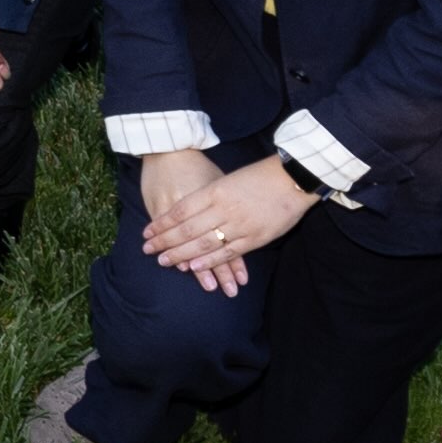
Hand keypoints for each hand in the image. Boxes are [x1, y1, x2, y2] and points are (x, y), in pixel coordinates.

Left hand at [137, 149, 315, 290]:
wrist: (294, 177)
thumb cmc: (260, 175)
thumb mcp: (229, 179)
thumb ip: (210, 194)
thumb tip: (187, 211)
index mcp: (215, 190)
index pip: (180, 211)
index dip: (162, 224)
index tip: (147, 232)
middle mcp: (224, 208)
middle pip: (187, 229)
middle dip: (165, 242)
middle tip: (149, 251)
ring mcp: (239, 224)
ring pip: (203, 243)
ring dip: (181, 255)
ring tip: (164, 261)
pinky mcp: (255, 238)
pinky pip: (227, 253)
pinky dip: (209, 261)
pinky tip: (194, 267)